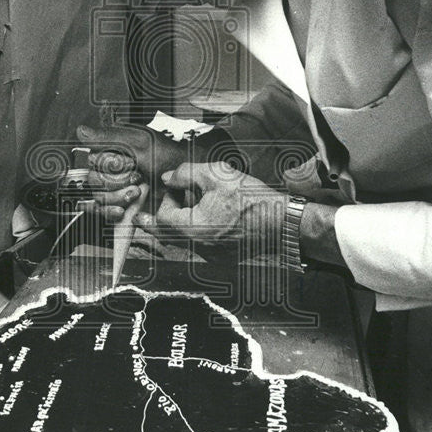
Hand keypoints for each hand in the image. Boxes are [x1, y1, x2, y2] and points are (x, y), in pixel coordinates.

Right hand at [76, 123, 181, 222]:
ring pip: (97, 197)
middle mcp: (109, 169)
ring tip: (136, 192)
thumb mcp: (138, 141)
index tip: (128, 163)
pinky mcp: (118, 204)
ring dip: (117, 197)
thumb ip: (108, 136)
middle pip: (92, 180)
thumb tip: (81, 131)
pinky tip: (121, 210)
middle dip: (114, 182)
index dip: (108, 164)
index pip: (91, 160)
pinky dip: (109, 212)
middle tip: (136, 178)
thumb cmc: (166, 156)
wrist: (184, 180)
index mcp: (111, 149)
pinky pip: (100, 212)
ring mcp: (113, 188)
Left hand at [134, 162, 286, 256]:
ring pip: (183, 240)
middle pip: (167, 234)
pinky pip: (199, 244)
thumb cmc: (252, 199)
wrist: (282, 222)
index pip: (162, 218)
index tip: (172, 189)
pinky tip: (206, 215)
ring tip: (186, 205)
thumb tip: (167, 178)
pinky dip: (195, 230)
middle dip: (159, 219)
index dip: (164, 201)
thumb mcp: (216, 175)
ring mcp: (210, 255)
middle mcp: (199, 247)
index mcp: (194, 229)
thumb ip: (186, 174)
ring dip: (178, 223)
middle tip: (149, 212)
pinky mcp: (221, 257)